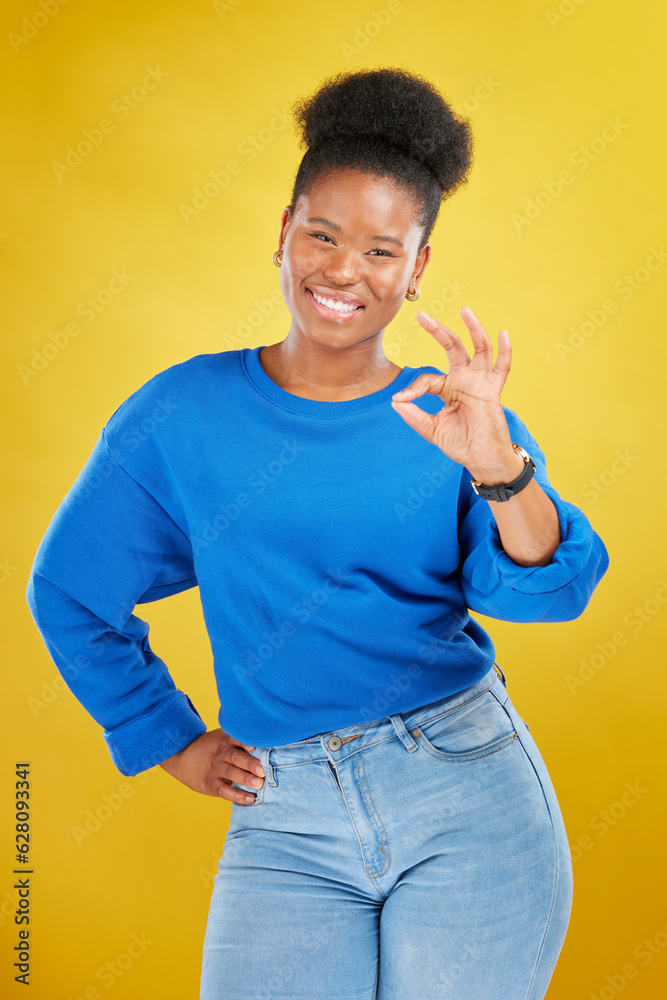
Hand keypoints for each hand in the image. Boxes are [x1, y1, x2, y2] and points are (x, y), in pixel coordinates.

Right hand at [158, 728, 264, 802]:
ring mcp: (213, 768)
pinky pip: (225, 790)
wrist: (181, 756)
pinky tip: (250, 798)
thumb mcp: (220, 738)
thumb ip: (238, 741)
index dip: (244, 741)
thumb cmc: (210, 747)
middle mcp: (219, 753)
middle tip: (263, 771)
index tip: (255, 746)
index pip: (235, 738)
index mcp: (224, 740)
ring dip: (246, 779)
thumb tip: (266, 747)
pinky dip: (238, 796)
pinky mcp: (209, 783)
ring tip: (259, 784)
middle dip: (250, 764)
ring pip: (231, 773)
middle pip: (235, 757)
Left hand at [390, 306, 523, 482]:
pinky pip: (502, 368)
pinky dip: (505, 351)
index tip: (401, 400)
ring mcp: (480, 382)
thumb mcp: (431, 430)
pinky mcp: (493, 391)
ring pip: (479, 349)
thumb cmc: (460, 444)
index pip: (428, 378)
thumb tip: (395, 401)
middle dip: (437, 331)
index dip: (413, 388)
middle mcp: (464, 380)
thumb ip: (414, 416)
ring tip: (465, 310)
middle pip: (452, 347)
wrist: (481, 460)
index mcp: (448, 388)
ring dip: (473, 329)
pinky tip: (504, 334)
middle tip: (421, 315)